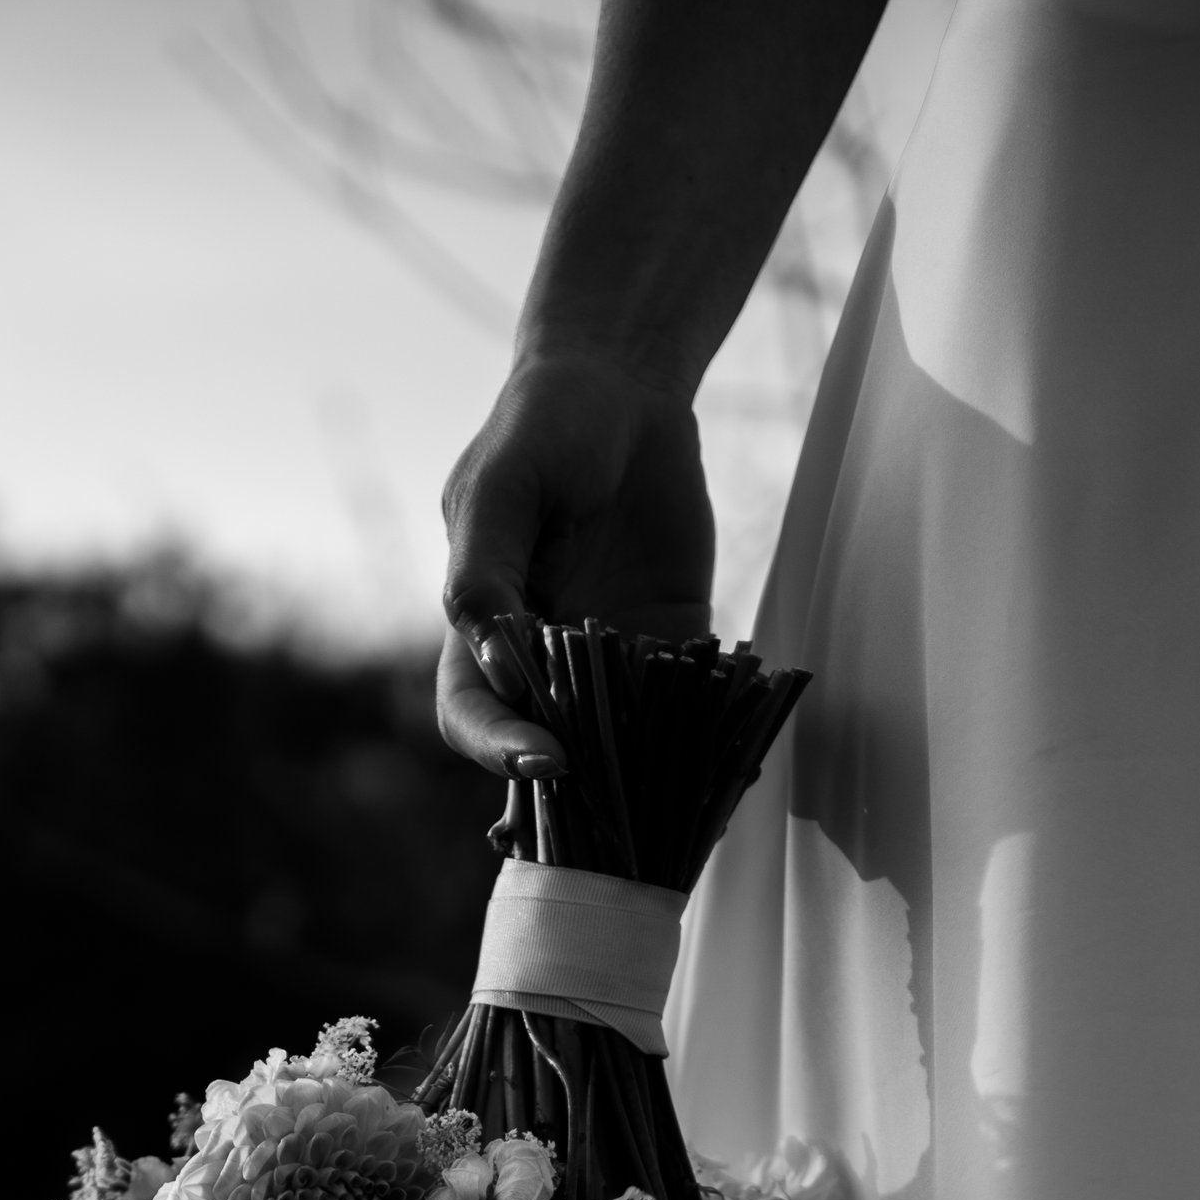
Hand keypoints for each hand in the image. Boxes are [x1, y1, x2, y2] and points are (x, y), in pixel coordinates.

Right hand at [437, 348, 715, 778]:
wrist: (622, 387)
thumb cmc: (542, 427)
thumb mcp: (499, 488)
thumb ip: (484, 574)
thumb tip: (501, 666)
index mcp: (480, 634)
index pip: (475, 716)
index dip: (501, 749)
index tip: (548, 761)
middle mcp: (539, 664)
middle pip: (542, 752)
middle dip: (573, 792)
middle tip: (612, 813)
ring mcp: (606, 662)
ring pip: (614, 746)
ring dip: (639, 781)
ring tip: (671, 811)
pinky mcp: (670, 647)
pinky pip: (683, 709)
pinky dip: (701, 741)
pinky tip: (725, 764)